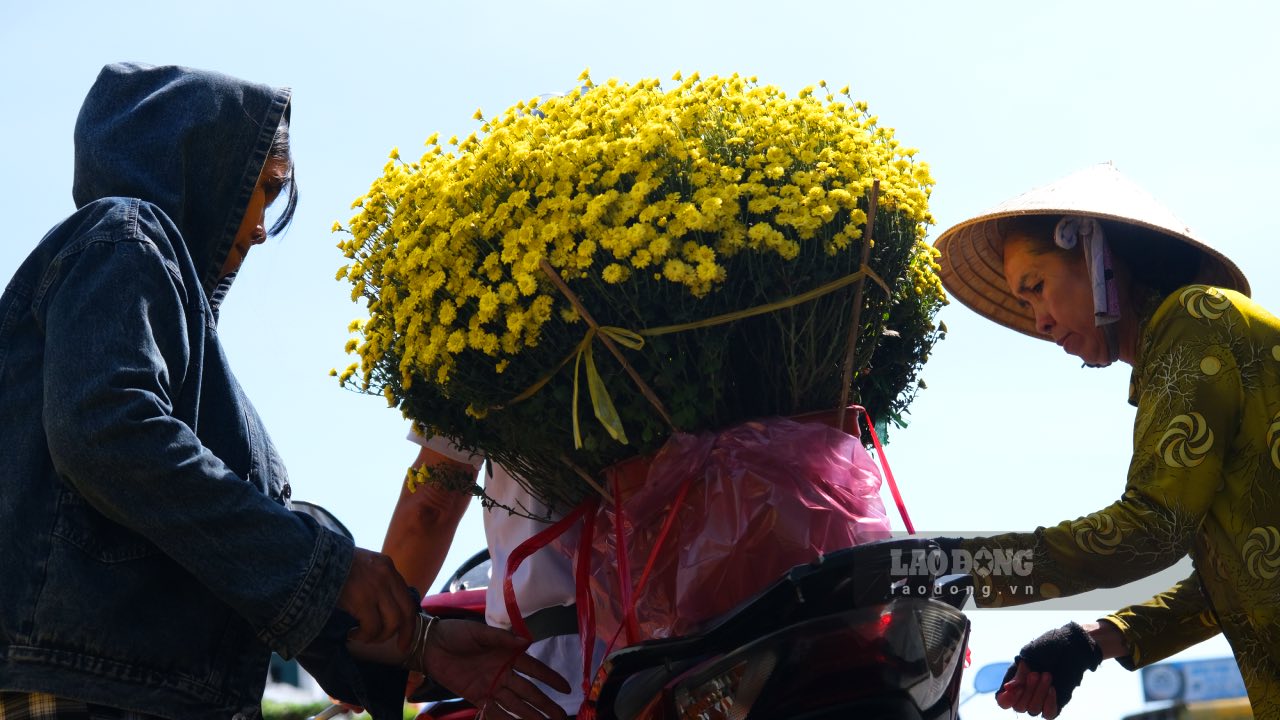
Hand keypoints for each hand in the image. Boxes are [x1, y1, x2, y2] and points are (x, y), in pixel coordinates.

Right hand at [338, 548, 417, 650]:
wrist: (310, 559)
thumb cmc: (329, 565)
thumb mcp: (360, 566)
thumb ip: (375, 581)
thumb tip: (383, 608)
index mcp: (387, 565)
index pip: (407, 598)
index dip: (410, 622)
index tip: (406, 639)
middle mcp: (387, 575)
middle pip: (406, 612)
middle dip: (404, 634)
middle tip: (397, 647)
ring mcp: (376, 587)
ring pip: (391, 623)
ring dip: (379, 636)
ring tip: (364, 637)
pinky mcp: (363, 599)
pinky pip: (372, 627)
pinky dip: (364, 636)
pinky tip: (352, 634)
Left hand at [421, 619, 571, 719]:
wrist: (430, 645)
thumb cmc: (456, 633)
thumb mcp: (478, 631)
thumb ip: (502, 638)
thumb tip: (527, 641)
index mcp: (507, 655)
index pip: (534, 669)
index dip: (550, 678)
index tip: (566, 688)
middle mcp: (503, 673)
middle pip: (528, 692)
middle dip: (545, 704)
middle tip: (560, 717)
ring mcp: (490, 686)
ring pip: (515, 705)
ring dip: (529, 716)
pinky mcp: (476, 697)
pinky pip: (493, 711)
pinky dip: (504, 719)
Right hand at [995, 622, 1101, 717]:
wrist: (1071, 647)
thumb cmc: (1046, 648)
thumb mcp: (1029, 658)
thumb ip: (1018, 675)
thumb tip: (1007, 688)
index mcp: (1014, 683)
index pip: (1003, 701)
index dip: (1006, 699)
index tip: (1015, 688)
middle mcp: (1025, 695)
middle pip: (1019, 707)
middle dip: (1028, 690)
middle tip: (1036, 673)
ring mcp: (1039, 700)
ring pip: (1033, 710)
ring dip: (1040, 692)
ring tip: (1047, 675)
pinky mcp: (1054, 704)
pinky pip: (1048, 714)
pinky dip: (1049, 702)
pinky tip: (1053, 688)